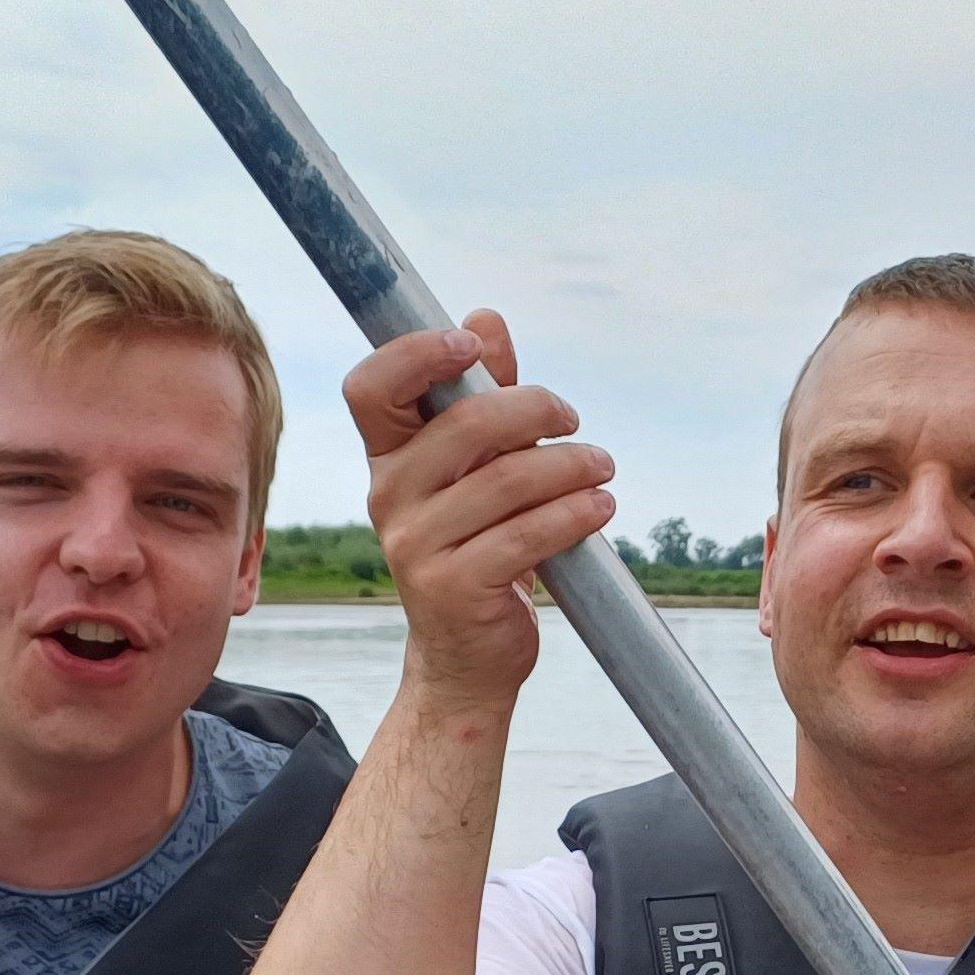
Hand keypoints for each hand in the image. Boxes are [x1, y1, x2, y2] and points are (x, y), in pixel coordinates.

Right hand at [343, 310, 608, 707]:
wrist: (467, 655)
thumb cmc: (480, 546)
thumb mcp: (480, 470)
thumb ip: (484, 396)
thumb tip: (486, 319)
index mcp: (389, 458)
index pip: (371, 388)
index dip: (416, 354)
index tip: (473, 348)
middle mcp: (388, 496)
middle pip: (462, 423)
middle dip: (533, 409)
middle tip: (573, 418)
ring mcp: (415, 545)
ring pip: (506, 480)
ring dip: (569, 465)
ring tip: (603, 468)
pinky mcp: (453, 588)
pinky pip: (527, 535)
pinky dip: (574, 514)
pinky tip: (600, 507)